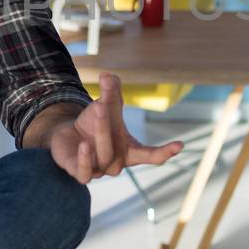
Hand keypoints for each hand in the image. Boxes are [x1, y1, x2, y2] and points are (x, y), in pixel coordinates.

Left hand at [49, 73, 183, 184]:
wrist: (68, 135)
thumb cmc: (93, 123)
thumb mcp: (105, 106)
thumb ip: (110, 92)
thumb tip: (107, 75)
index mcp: (129, 151)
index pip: (150, 156)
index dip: (164, 152)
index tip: (180, 144)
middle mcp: (116, 164)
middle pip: (118, 151)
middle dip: (109, 126)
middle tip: (103, 104)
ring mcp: (98, 171)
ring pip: (103, 158)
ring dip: (100, 134)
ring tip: (97, 109)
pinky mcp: (80, 174)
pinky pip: (85, 174)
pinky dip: (85, 160)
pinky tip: (84, 144)